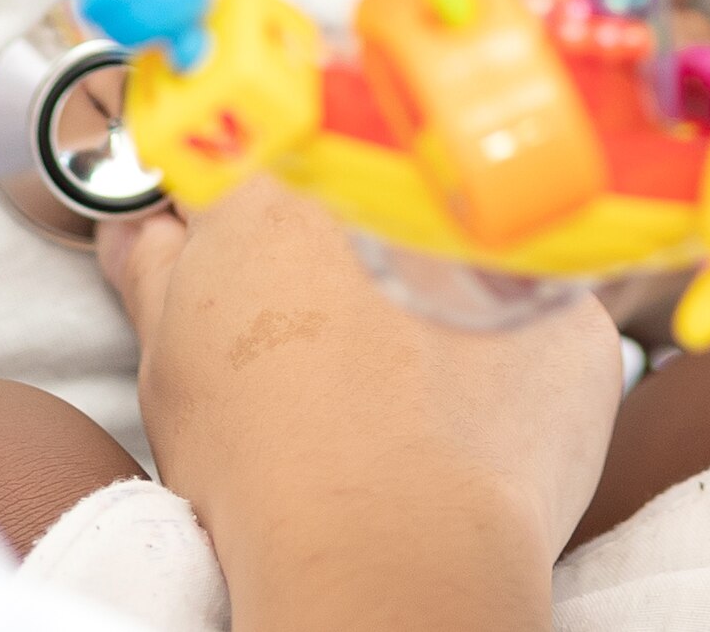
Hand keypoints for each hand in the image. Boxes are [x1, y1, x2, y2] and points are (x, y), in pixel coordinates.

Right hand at [105, 184, 614, 631]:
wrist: (387, 551)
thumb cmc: (264, 468)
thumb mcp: (169, 365)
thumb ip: (153, 273)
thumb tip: (141, 231)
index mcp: (278, 187)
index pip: (253, 159)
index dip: (245, 218)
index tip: (252, 268)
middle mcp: (391, 189)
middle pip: (363, 201)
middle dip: (346, 254)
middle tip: (332, 344)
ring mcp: (495, 249)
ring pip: (455, 258)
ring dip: (430, 299)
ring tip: (403, 390)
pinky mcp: (569, 314)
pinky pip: (535, 320)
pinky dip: (509, 360)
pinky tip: (473, 420)